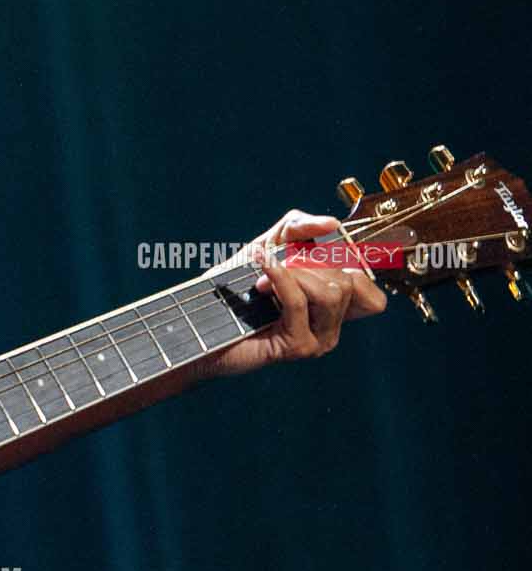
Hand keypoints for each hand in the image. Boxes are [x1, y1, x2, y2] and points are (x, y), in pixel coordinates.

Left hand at [200, 210, 387, 378]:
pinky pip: (300, 301)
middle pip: (348, 282)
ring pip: (331, 292)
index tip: (311, 252)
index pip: (370, 288)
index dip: (349, 262)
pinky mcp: (298, 347)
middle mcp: (332, 327)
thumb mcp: (271, 245)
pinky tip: (259, 277)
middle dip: (307, 264)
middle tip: (274, 267)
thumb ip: (299, 228)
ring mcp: (318, 341)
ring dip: (292, 274)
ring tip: (261, 280)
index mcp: (334, 307)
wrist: (198, 320)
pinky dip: (279, 279)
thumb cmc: (236, 284)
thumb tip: (332, 223)